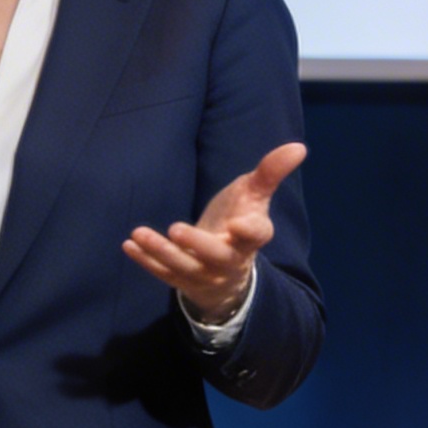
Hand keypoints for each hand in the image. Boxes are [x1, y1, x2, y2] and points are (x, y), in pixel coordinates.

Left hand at [122, 142, 306, 324]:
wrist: (226, 269)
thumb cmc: (239, 222)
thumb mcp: (254, 196)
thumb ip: (270, 172)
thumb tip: (299, 146)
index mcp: (251, 238)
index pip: (256, 235)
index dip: (250, 230)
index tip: (240, 224)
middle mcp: (229, 259)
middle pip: (216, 256)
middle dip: (197, 244)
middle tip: (176, 229)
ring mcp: (204, 274)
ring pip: (183, 267)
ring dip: (160, 251)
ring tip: (138, 233)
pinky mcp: (182, 281)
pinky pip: (163, 274)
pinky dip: (145, 261)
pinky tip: (128, 245)